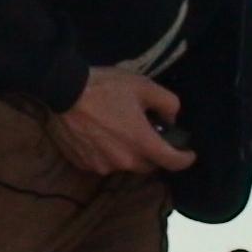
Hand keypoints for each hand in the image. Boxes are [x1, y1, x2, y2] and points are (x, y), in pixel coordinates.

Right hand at [47, 67, 197, 175]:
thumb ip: (168, 103)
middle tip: (147, 134)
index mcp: (142, 144)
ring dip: (127, 152)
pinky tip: (99, 135)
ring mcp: (102, 166)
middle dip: (152, 154)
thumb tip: (171, 119)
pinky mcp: (83, 164)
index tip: (189, 154)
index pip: (173, 162)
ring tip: (118, 131)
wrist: (63, 91)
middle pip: (148, 165)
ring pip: (124, 164)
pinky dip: (106, 153)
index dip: (185, 159)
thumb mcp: (144, 86)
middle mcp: (124, 161)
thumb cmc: (106, 87)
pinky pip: (103, 162)